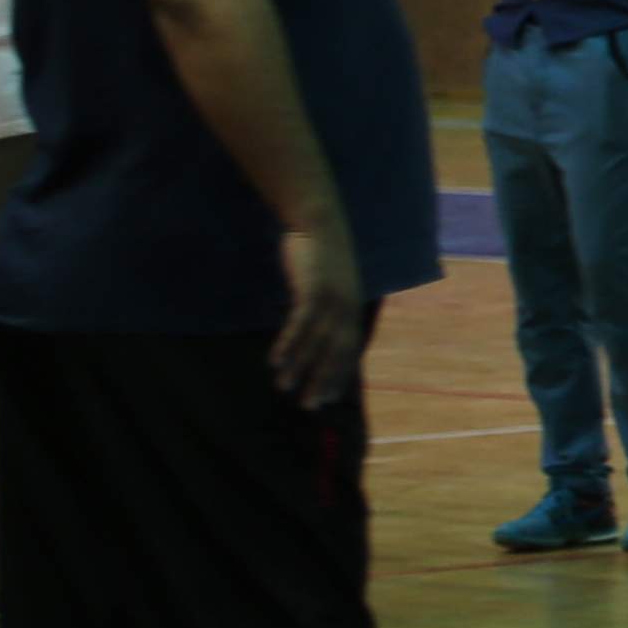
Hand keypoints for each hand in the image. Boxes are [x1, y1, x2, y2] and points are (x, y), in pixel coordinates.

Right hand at [267, 221, 365, 411]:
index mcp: (352, 309)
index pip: (348, 351)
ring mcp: (332, 299)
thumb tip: (313, 328)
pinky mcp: (314, 290)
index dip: (337, 376)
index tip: (326, 398)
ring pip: (317, 342)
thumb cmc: (318, 255)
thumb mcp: (326, 284)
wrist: (318, 221)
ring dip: (300, 367)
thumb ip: (323, 306)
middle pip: (336, 353)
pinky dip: (289, 344)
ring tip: (283, 387)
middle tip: (308, 405)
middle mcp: (347, 308)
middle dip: (322, 381)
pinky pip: (301, 324)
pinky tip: (275, 361)